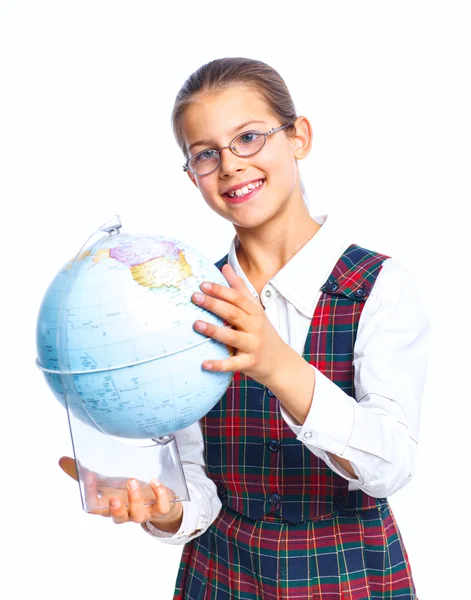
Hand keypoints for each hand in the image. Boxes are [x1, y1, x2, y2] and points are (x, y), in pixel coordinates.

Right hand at [59, 456, 181, 526]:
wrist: (157, 504)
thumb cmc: (126, 492)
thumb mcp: (107, 481)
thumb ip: (84, 473)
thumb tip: (62, 460)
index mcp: (109, 508)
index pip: (96, 508)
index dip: (91, 495)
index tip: (90, 476)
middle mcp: (125, 513)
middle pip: (118, 517)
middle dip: (116, 508)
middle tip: (113, 496)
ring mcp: (143, 513)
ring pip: (138, 514)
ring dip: (135, 499)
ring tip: (133, 481)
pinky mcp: (160, 509)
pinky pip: (161, 507)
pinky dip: (160, 495)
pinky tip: (156, 481)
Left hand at [191, 263, 287, 385]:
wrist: (281, 362)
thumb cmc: (263, 333)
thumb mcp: (254, 310)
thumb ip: (239, 289)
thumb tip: (225, 267)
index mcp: (255, 312)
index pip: (237, 298)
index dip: (221, 290)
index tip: (203, 284)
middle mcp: (255, 327)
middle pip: (233, 313)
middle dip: (214, 304)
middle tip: (195, 297)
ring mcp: (253, 345)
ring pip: (233, 336)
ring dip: (214, 331)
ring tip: (196, 324)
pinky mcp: (250, 363)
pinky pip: (233, 364)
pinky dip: (219, 364)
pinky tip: (204, 363)